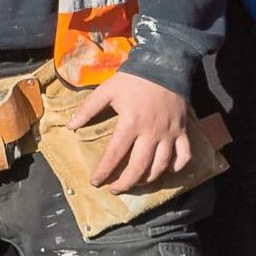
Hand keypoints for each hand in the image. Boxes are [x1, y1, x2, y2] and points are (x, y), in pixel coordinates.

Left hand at [68, 73, 193, 193]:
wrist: (164, 65)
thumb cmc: (133, 78)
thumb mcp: (106, 89)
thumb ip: (88, 108)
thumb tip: (70, 126)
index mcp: (130, 124)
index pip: (114, 154)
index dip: (104, 171)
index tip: (95, 182)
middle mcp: (151, 134)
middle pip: (139, 167)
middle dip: (125, 183)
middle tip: (115, 190)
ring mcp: (169, 134)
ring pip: (161, 166)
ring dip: (148, 179)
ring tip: (136, 183)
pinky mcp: (183, 131)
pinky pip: (184, 155)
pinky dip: (177, 167)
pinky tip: (167, 171)